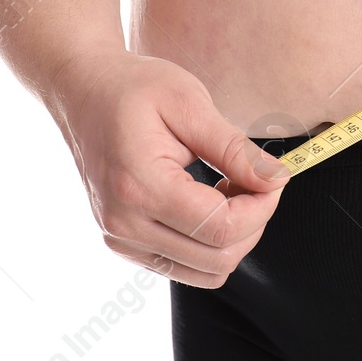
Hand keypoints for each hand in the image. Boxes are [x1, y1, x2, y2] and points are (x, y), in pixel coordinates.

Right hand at [47, 50, 292, 286]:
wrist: (84, 92)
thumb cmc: (135, 89)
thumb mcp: (190, 103)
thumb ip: (234, 149)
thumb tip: (277, 180)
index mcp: (140, 186)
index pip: (222, 228)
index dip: (262, 207)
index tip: (272, 177)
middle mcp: (124, 224)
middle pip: (218, 257)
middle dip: (253, 222)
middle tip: (255, 179)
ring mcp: (120, 239)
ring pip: (206, 271)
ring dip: (233, 236)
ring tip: (229, 189)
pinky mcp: (124, 244)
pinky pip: (185, 266)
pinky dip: (210, 243)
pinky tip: (208, 202)